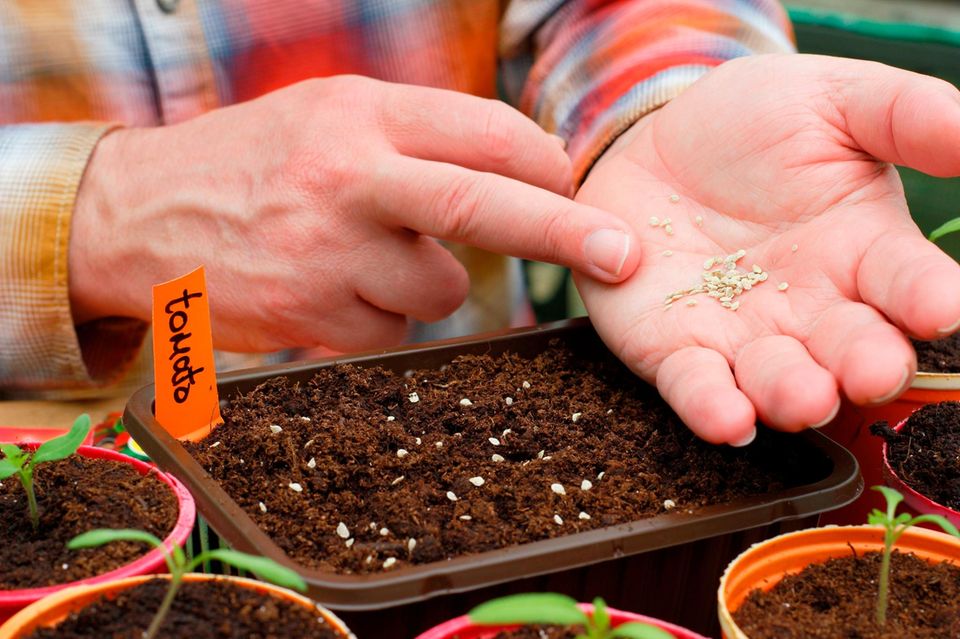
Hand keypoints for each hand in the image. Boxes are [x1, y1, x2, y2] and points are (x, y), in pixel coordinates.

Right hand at [71, 76, 639, 351]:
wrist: (137, 216)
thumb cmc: (253, 160)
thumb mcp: (330, 115)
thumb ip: (421, 135)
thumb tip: (525, 167)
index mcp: (360, 112)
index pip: (484, 132)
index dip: (544, 163)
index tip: (576, 187)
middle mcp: (347, 178)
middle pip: (481, 205)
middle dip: (564, 231)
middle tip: (623, 254)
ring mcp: (327, 254)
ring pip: (442, 290)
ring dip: (430, 282)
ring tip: (363, 256)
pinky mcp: (312, 318)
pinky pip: (394, 330)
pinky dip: (381, 315)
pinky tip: (329, 287)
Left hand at [575, 54, 959, 444]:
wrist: (660, 137)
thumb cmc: (761, 121)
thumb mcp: (836, 100)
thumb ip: (905, 114)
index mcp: (864, 253)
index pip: (909, 283)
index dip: (929, 298)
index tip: (942, 309)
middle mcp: (812, 310)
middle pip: (850, 350)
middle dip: (864, 365)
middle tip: (870, 372)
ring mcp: (744, 336)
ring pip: (776, 381)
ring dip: (791, 396)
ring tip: (803, 401)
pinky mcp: (676, 349)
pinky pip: (696, 385)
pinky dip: (711, 406)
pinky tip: (727, 421)